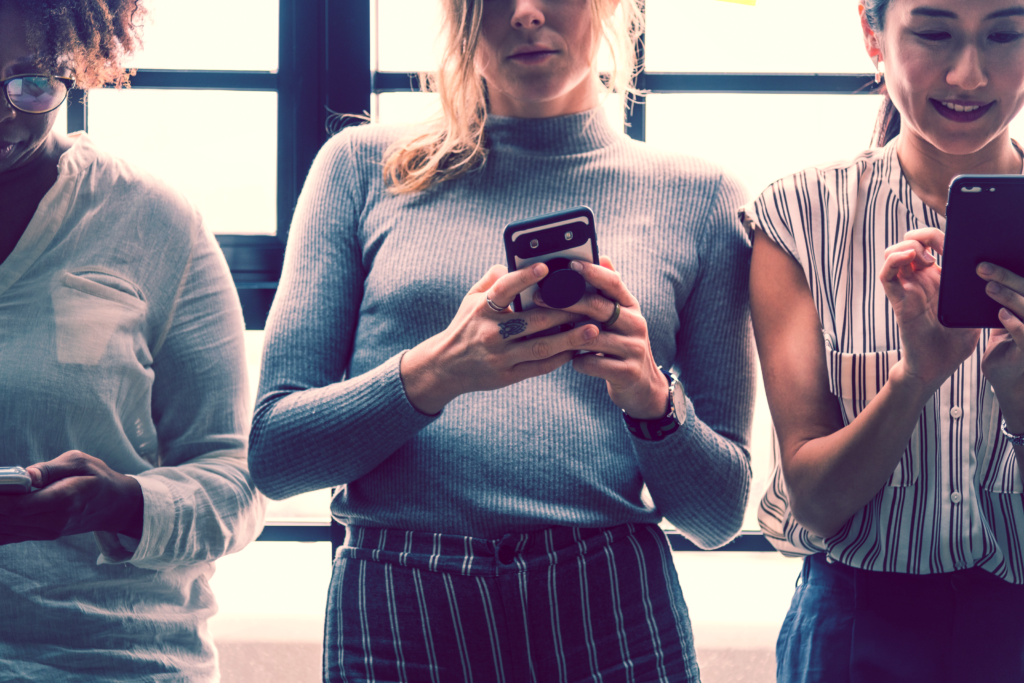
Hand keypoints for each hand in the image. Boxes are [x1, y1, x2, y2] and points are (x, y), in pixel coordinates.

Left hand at [0, 451, 143, 544]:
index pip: (17, 505)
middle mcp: (52, 522)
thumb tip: (23, 475)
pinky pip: (5, 536)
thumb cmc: (97, 478)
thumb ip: (50, 469)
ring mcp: (44, 532)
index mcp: (64, 500)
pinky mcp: (37, 535)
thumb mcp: (81, 462)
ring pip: (2, 529)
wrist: (114, 506)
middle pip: (3, 519)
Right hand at [401, 263, 595, 413]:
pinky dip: (559, 358)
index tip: (546, 268)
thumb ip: (491, 280)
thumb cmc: (465, 326)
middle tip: (589, 303)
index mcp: (482, 309)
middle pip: (533, 320)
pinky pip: (539, 367)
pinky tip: (576, 350)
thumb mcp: (470, 299)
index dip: (524, 277)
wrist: (445, 366)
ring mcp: (500, 356)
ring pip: (541, 346)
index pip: (504, 289)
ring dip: (570, 338)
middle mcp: (490, 332)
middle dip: (564, 312)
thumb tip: (512, 262)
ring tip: (593, 329)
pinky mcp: (507, 375)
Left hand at [536, 256, 668, 418]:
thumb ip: (609, 292)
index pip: (613, 283)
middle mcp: (636, 324)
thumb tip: (602, 257)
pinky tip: (570, 360)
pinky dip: (578, 362)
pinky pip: (594, 363)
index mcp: (632, 307)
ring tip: (544, 332)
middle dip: (566, 301)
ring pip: (593, 337)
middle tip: (538, 298)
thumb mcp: (620, 318)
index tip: (570, 264)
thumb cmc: (620, 345)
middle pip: (599, 308)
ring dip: (566, 335)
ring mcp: (634, 349)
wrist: (642, 385)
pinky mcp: (628, 372)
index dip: (592, 272)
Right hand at [880, 229, 979, 392]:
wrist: (937, 367)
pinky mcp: (898, 300)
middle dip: (921, 236)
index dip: (937, 235)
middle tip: (937, 247)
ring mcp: (907, 289)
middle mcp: (920, 280)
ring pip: (894, 254)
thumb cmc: (955, 343)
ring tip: (924, 258)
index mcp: (939, 279)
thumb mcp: (972, 310)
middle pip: (910, 243)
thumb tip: (987, 268)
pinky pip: (887, 275)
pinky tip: (908, 257)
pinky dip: (893, 260)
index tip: (952, 240)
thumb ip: (974, 290)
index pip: (931, 245)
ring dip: (908, 247)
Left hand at [978, 262, 1023, 430]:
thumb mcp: (1004, 314)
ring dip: (1009, 297)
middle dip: (1008, 276)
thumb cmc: (1006, 340)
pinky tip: (1000, 314)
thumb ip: (1002, 294)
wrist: (1007, 377)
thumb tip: (981, 265)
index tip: (999, 250)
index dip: (1016, 266)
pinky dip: (1013, 323)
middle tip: (982, 267)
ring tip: (988, 287)